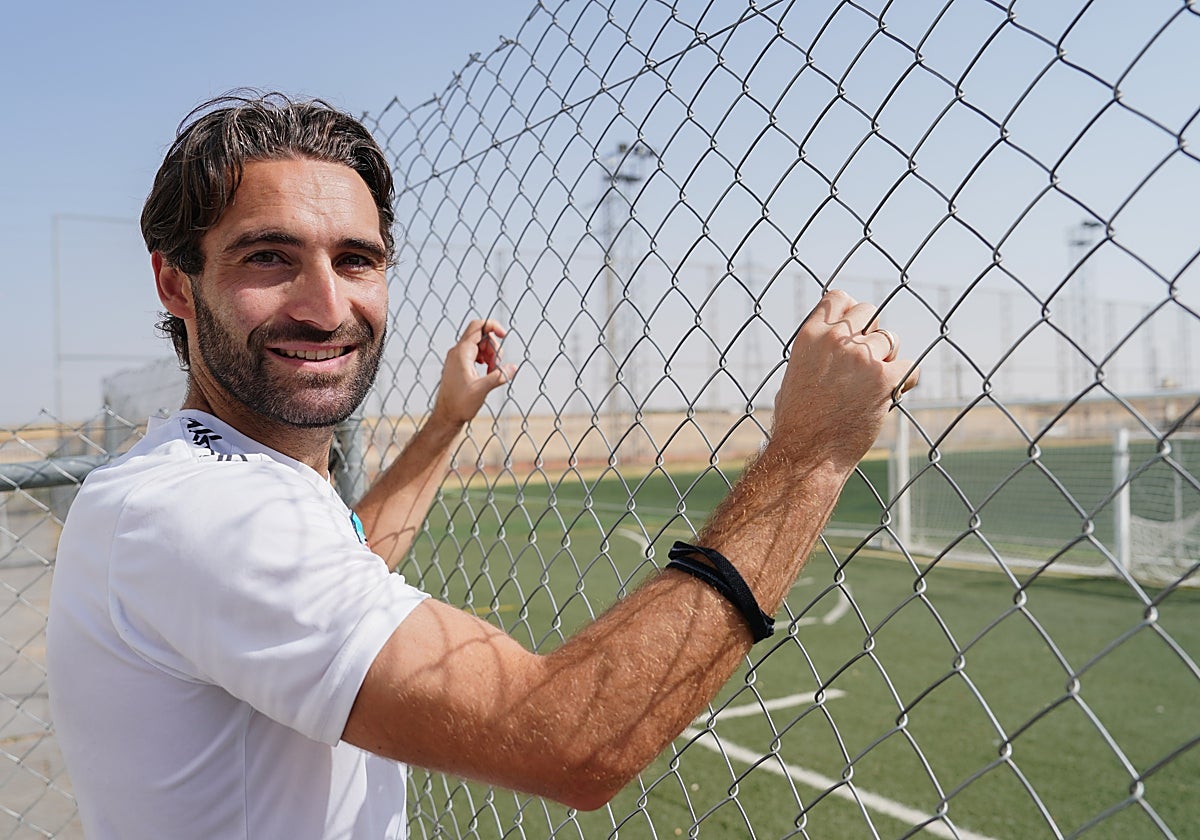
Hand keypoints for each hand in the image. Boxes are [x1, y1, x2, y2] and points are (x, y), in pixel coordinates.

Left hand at [432, 318, 518, 425]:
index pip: (478, 327)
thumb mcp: (482, 390)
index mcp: (461, 353)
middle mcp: (457, 352)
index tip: (504, 335)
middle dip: (494, 348)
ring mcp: (457, 358)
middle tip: (496, 367)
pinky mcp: (458, 365)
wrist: (446, 416)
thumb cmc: (460, 404)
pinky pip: (475, 354)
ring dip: (490, 355)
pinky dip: (484, 359)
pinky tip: (487, 372)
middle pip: (481, 336)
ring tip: (492, 372)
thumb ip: (499, 376)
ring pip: (479, 345)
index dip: (493, 326)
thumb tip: (513, 367)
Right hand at [770, 290, 917, 469]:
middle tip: (866, 359)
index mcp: (810, 336)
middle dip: (872, 332)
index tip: (854, 328)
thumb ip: (815, 352)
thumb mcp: (794, 375)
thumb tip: (827, 347)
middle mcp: (836, 340)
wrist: (808, 453)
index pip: (838, 298)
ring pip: (891, 339)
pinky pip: (910, 366)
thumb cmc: (797, 422)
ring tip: (873, 383)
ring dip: (888, 358)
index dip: (850, 311)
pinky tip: (892, 394)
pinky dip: (905, 380)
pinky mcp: (885, 378)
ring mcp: (862, 357)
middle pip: (869, 311)